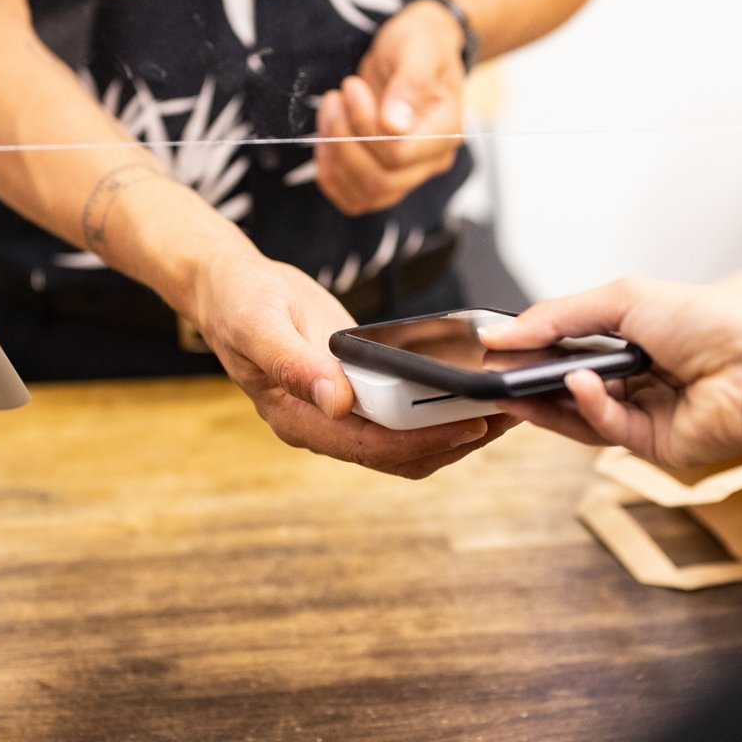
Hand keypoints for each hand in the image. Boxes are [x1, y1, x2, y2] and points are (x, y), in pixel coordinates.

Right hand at [188, 245, 515, 478]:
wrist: (230, 286)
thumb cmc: (239, 301)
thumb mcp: (260, 323)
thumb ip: (296, 363)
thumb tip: (337, 401)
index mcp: (299, 419)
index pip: (371, 445)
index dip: (422, 440)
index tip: (469, 426)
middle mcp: (324, 426)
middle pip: (400, 454)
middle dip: (455, 441)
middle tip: (511, 415)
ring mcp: (342, 412)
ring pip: (409, 440)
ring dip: (457, 428)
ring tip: (509, 405)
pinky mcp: (359, 392)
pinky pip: (406, 411)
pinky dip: (441, 405)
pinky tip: (475, 387)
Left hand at [314, 0, 465, 216]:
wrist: (416, 48)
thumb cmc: (421, 43)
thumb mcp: (419, 49)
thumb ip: (411, 83)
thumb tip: (395, 124)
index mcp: (445, 131)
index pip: (398, 153)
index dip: (365, 125)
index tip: (352, 87)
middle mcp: (430, 161)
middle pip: (380, 180)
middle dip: (344, 141)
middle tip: (335, 99)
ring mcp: (407, 173)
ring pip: (364, 194)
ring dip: (334, 156)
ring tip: (330, 112)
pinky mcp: (384, 175)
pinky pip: (354, 198)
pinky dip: (331, 174)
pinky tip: (326, 139)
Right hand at [479, 277, 741, 470]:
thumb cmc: (708, 323)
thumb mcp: (623, 299)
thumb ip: (559, 316)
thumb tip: (503, 332)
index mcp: (635, 337)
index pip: (570, 346)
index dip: (534, 348)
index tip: (498, 347)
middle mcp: (638, 376)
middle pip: (569, 385)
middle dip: (532, 380)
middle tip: (496, 374)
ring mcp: (645, 413)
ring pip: (581, 414)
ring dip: (547, 401)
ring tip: (515, 387)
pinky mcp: (652, 445)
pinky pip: (607, 430)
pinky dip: (589, 408)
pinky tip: (580, 387)